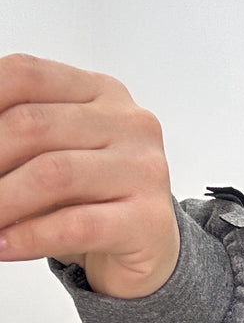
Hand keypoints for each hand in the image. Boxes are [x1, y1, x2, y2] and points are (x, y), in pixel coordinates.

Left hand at [0, 54, 179, 297]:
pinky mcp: (147, 220)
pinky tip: (4, 246)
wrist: (150, 248)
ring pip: (53, 175)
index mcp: (101, 93)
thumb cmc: (94, 198)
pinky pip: (76, 226)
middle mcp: (128, 123)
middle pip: (33, 125)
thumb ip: (18, 139)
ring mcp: (143, 170)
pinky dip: (28, 238)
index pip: (27, 75)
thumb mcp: (53, 154)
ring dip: (2, 202)